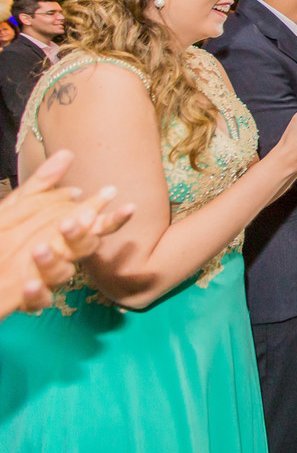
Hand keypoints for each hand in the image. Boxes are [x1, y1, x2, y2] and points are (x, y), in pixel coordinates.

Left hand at [0, 151, 134, 316]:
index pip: (95, 225)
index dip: (112, 218)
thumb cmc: (2, 235)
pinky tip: (29, 283)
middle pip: (83, 248)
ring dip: (53, 262)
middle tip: (69, 222)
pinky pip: (39, 300)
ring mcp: (46, 276)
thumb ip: (43, 183)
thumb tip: (67, 152)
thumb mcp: (18, 205)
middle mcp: (61, 254)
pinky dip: (37, 293)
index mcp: (63, 232)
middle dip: (80, 235)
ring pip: (63, 274)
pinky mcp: (29, 297)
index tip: (129, 206)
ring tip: (38, 249)